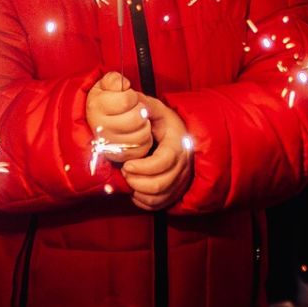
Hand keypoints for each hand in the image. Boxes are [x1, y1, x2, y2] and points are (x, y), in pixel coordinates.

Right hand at [86, 71, 151, 162]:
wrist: (94, 121)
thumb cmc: (104, 100)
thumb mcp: (105, 84)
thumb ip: (114, 79)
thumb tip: (123, 84)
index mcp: (97, 107)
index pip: (127, 100)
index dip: (132, 96)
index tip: (128, 97)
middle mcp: (100, 128)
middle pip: (136, 119)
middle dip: (141, 111)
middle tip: (135, 109)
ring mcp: (109, 145)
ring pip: (141, 135)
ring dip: (145, 126)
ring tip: (137, 122)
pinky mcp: (118, 157)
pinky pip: (141, 150)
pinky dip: (145, 141)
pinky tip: (137, 133)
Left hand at [123, 96, 193, 211]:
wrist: (181, 135)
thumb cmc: (164, 121)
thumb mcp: (156, 109)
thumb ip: (144, 105)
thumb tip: (132, 102)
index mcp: (178, 145)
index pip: (164, 162)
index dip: (143, 167)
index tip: (126, 165)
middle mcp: (183, 165)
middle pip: (161, 183)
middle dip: (137, 181)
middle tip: (124, 172)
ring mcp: (181, 180)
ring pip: (160, 197)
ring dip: (139, 192)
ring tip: (128, 180)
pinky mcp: (176, 191)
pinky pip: (160, 205)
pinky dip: (144, 202)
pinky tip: (135, 191)